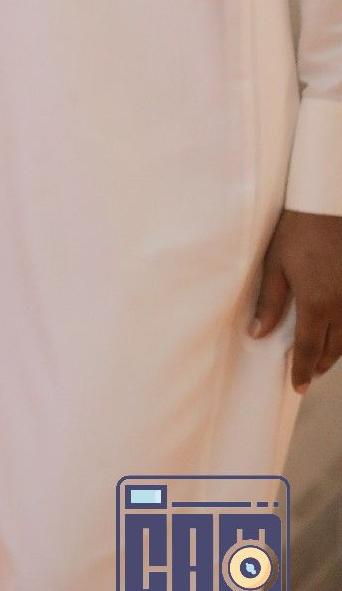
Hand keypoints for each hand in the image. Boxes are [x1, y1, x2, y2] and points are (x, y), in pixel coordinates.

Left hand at [250, 209, 341, 390]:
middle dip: (320, 365)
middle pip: (333, 348)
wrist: (328, 204)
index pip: (309, 348)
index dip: (302, 371)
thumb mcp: (275, 264)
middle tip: (308, 376)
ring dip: (336, 352)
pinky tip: (339, 333)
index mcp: (317, 303)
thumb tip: (257, 334)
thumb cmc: (298, 230)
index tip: (298, 387)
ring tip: (322, 358)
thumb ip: (269, 302)